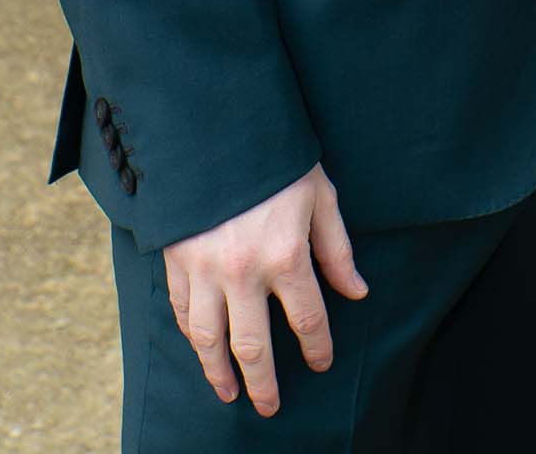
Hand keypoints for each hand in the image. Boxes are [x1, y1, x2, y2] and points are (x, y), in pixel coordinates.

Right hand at [164, 163, 366, 413]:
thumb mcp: (320, 195)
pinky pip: (183, 312)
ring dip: (219, 373)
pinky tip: (202, 349)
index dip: (317, 349)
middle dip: (264, 384)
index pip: (307, 320)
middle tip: (270, 406)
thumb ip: (337, 249)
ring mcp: (207, 269)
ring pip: (210, 340)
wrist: (219, 128)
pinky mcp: (178, 260)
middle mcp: (245, 271)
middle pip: (255, 347)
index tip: (321, 364)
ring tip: (229, 393)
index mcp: (286, 255)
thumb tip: (357, 292)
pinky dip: (192, 337)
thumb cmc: (278, 160)